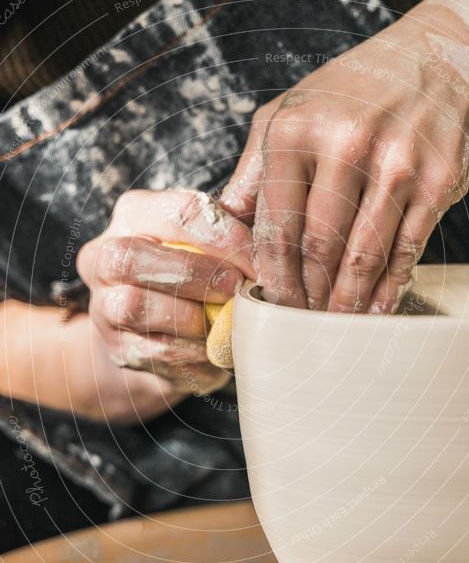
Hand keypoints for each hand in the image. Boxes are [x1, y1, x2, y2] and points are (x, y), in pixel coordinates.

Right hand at [78, 187, 253, 400]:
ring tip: (224, 318)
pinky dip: (193, 349)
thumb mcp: (215, 241)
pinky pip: (154, 350)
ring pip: (134, 306)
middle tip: (236, 287)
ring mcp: (104, 306)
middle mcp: (104, 255)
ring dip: (191, 315)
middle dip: (194, 273)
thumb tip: (272, 241)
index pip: (177, 212)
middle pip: (132, 257)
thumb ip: (234, 231)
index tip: (258, 260)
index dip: (224, 237)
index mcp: (134, 213)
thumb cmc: (200, 272)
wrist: (169, 328)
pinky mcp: (118, 349)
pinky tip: (213, 343)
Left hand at [221, 6, 468, 312]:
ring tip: (333, 324)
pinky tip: (377, 306)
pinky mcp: (437, 182)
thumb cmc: (349, 94)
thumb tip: (227, 225)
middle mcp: (346, 146)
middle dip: (306, 296)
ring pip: (362, 256)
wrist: (432, 61)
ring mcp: (396, 165)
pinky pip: (406, 248)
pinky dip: (390, 286)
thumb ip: (253, 171)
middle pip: (318, 248)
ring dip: (346, 300)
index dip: (273, 275)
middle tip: (301, 323)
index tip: (272, 303)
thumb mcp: (287, 114)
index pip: (277, 225)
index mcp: (296, 132)